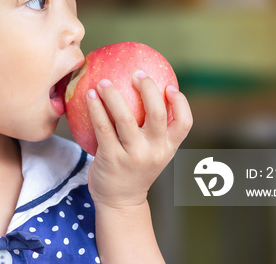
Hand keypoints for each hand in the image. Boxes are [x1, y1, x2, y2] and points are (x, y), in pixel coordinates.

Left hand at [86, 71, 192, 209]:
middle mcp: (154, 151)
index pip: (185, 123)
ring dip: (113, 95)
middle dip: (148, 88)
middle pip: (157, 114)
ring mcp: (133, 156)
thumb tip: (144, 91)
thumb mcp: (152, 153)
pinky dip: (96, 108)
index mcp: (168, 148)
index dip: (181, 103)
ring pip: (125, 118)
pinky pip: (103, 127)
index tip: (169, 86)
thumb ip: (153, 130)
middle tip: (136, 73)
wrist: (120, 202)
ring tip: (104, 82)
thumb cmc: (134, 168)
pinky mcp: (111, 159)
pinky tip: (89, 95)